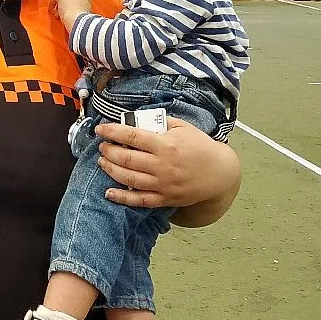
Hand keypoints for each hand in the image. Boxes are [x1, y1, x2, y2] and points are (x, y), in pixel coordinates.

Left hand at [54, 0, 91, 29]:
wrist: (78, 20)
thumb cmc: (84, 22)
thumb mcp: (87, 18)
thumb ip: (84, 17)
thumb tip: (81, 23)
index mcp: (87, 2)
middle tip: (67, 6)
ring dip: (61, 7)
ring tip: (58, 15)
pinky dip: (52, 4)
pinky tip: (51, 10)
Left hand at [95, 117, 240, 218]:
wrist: (220, 172)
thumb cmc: (201, 146)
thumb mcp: (183, 127)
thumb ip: (159, 122)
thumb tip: (137, 119)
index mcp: (166, 145)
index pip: (132, 136)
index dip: (112, 132)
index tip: (100, 130)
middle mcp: (162, 165)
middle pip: (127, 159)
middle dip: (109, 151)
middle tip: (102, 146)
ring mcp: (163, 184)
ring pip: (129, 179)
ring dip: (111, 169)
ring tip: (102, 161)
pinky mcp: (165, 199)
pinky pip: (139, 200)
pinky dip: (122, 197)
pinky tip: (108, 192)